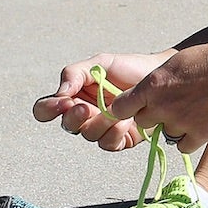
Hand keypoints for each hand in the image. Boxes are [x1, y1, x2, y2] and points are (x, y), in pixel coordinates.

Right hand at [36, 52, 170, 151]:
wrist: (162, 77)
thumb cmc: (129, 69)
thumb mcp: (100, 63)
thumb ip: (74, 73)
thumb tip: (60, 94)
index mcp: (73, 97)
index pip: (46, 110)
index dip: (48, 110)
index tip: (62, 102)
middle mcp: (84, 115)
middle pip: (67, 125)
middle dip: (75, 117)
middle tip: (87, 108)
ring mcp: (102, 128)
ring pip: (88, 135)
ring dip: (100, 124)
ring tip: (115, 112)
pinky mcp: (120, 139)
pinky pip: (108, 144)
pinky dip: (114, 134)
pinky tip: (125, 122)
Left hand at [106, 38, 207, 153]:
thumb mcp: (178, 62)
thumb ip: (158, 81)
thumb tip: (148, 94)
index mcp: (152, 85)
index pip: (120, 107)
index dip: (126, 107)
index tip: (134, 106)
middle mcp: (162, 106)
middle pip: (142, 122)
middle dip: (153, 115)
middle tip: (171, 105)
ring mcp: (181, 122)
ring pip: (164, 134)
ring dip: (174, 126)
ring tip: (192, 111)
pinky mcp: (201, 134)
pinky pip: (183, 146)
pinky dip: (189, 138)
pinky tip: (200, 124)